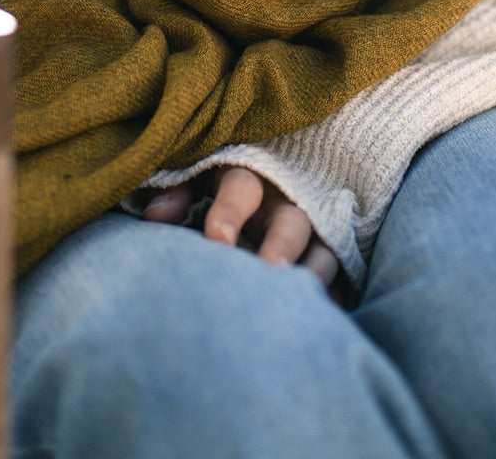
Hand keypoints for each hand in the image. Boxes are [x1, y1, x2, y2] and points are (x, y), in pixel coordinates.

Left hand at [142, 166, 339, 290]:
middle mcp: (285, 202)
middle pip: (291, 220)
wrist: (270, 180)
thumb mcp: (198, 178)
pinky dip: (334, 297)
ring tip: (301, 301)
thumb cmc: (221, 186)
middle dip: (282, 244)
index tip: (216, 238)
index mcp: (248, 179)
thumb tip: (155, 216)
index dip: (230, 210)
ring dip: (313, 273)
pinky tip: (324, 318)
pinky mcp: (328, 255)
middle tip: (270, 271)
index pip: (241, 188)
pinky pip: (340, 277)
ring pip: (322, 249)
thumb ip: (178, 193)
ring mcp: (313, 229)